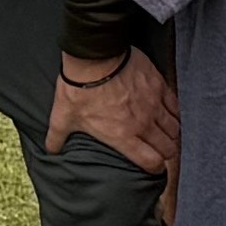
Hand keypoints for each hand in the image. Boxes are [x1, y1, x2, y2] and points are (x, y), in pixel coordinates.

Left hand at [46, 49, 177, 181]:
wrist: (95, 56)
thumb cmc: (79, 88)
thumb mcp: (63, 116)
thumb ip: (58, 137)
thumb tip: (51, 150)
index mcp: (122, 136)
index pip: (151, 162)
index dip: (155, 169)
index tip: (153, 168)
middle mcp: (143, 124)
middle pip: (168, 148)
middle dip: (166, 153)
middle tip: (161, 152)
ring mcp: (153, 105)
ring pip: (174, 128)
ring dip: (171, 135)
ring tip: (166, 135)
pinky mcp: (158, 86)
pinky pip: (175, 106)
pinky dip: (174, 114)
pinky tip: (169, 114)